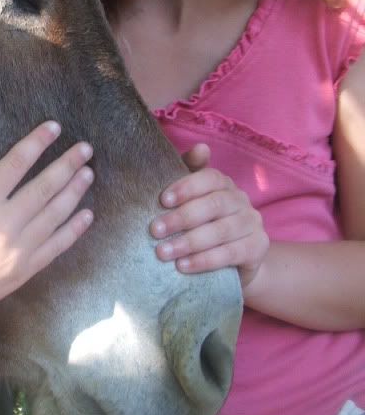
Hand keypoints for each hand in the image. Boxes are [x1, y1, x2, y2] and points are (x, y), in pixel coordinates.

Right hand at [0, 122, 93, 341]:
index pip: (16, 163)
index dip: (37, 142)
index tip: (55, 127)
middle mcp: (5, 223)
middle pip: (45, 186)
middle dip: (67, 164)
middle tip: (86, 148)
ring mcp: (18, 249)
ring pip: (55, 214)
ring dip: (74, 191)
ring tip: (88, 173)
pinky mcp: (24, 270)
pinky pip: (56, 246)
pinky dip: (74, 229)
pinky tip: (86, 215)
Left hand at [149, 143, 268, 287]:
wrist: (231, 263)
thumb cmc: (201, 225)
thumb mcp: (189, 201)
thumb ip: (187, 175)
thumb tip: (201, 147)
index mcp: (223, 184)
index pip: (209, 177)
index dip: (186, 187)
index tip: (162, 200)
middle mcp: (241, 200)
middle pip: (214, 204)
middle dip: (182, 218)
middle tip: (155, 231)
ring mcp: (253, 223)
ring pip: (221, 231)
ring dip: (189, 242)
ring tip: (163, 252)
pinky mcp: (258, 247)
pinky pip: (232, 253)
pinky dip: (205, 260)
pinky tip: (183, 266)